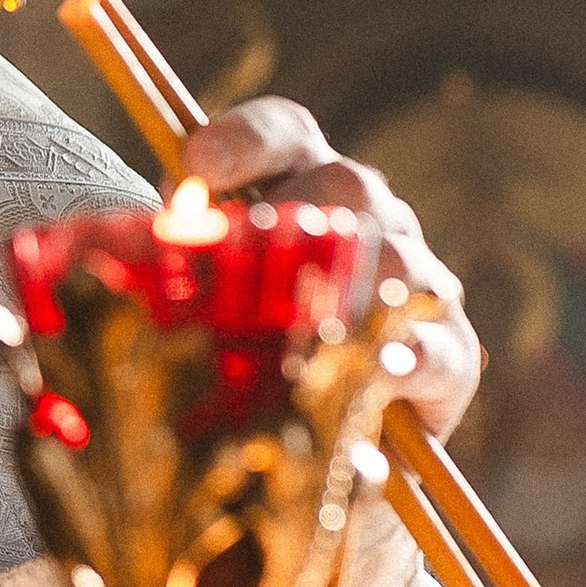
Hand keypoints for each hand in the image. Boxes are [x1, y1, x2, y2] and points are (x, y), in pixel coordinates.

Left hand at [185, 96, 479, 438]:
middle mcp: (375, 221)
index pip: (288, 134)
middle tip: (236, 265)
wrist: (325, 452)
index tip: (194, 163)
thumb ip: (182, 266)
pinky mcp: (450, 355)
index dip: (243, 139)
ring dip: (339, 290)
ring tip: (292, 325)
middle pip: (347, 183)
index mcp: (313, 189)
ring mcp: (421, 281)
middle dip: (289, 216)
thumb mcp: (210, 309)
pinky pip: (433, 346)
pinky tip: (371, 369)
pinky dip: (401, 357)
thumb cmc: (258, 362)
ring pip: (394, 258)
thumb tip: (135, 243)